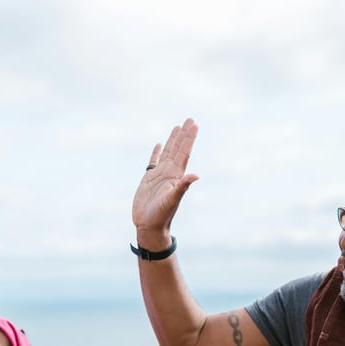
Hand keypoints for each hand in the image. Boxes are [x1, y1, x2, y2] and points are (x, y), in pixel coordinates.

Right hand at [131, 118, 199, 234]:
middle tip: (190, 120)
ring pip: (167, 153)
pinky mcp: (148, 180)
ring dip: (173, 140)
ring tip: (177, 127)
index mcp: (176, 176)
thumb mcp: (172, 200)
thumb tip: (196, 176)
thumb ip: (182, 187)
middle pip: (178, 149)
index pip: (184, 153)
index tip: (194, 125)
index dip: (189, 139)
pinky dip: (156, 153)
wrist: (149, 226)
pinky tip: (159, 145)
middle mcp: (169, 173)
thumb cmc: (161, 215)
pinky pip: (153, 162)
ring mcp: (159, 176)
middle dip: (184, 135)